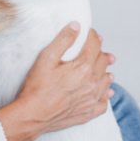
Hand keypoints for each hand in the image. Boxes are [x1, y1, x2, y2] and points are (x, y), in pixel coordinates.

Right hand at [0, 23, 114, 140]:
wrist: (33, 115)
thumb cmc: (38, 86)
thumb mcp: (47, 57)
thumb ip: (63, 40)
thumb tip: (76, 26)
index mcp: (83, 68)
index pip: (94, 45)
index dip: (92, 35)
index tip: (89, 31)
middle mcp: (92, 84)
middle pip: (103, 61)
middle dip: (99, 50)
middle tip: (96, 45)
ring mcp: (91, 100)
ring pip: (106, 81)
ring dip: (105, 70)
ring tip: (105, 65)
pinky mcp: (87, 113)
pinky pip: (104, 103)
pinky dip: (105, 94)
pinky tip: (105, 91)